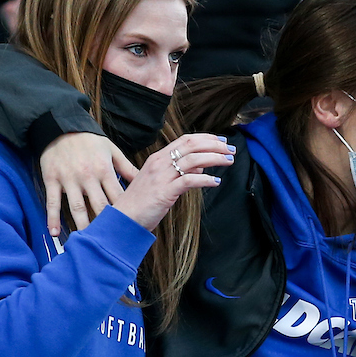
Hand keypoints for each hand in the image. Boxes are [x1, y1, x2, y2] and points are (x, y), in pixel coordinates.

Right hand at [40, 132, 138, 236]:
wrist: (60, 125)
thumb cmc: (89, 140)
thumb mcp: (111, 150)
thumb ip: (127, 168)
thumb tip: (144, 181)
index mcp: (104, 170)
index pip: (118, 195)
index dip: (126, 211)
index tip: (133, 226)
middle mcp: (87, 177)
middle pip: (99, 205)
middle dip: (107, 223)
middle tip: (114, 241)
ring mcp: (69, 180)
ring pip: (77, 207)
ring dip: (83, 225)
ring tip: (88, 241)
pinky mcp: (52, 180)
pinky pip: (52, 202)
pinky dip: (52, 218)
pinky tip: (54, 233)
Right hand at [114, 133, 233, 231]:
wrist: (124, 218)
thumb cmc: (142, 202)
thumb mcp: (160, 182)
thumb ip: (179, 172)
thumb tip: (200, 167)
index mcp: (158, 158)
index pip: (185, 140)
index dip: (205, 138)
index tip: (221, 140)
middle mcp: (159, 163)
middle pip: (191, 145)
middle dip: (214, 145)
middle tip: (231, 149)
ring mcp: (162, 177)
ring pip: (193, 160)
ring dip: (214, 158)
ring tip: (229, 161)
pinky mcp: (165, 192)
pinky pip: (189, 181)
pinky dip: (205, 180)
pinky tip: (216, 181)